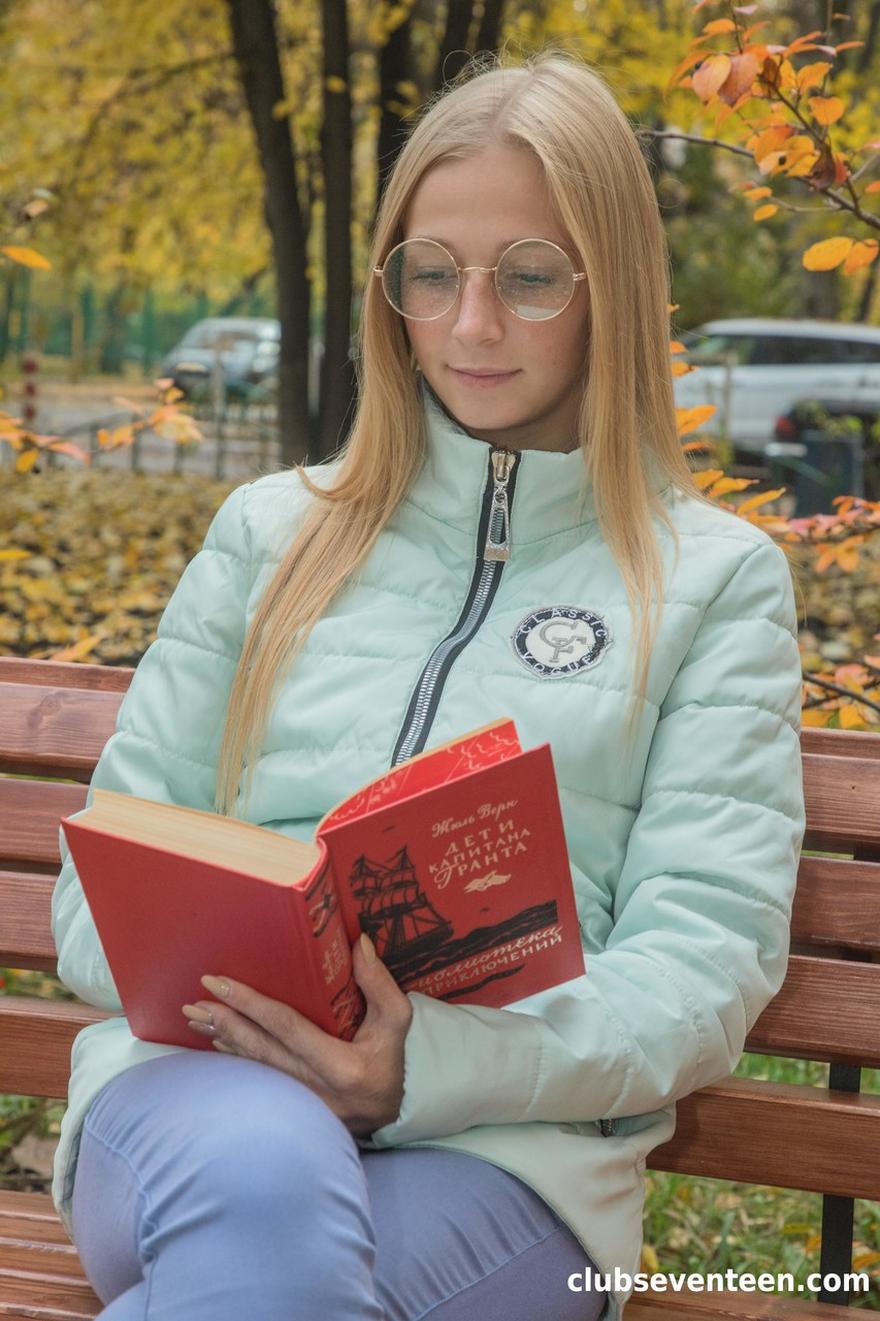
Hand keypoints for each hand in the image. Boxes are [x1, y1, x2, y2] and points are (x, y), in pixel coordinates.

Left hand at [181, 933, 412, 1135]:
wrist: (385, 1114)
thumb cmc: (388, 1062)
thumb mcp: (396, 1022)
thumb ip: (379, 984)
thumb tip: (359, 944)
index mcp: (340, 1066)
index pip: (287, 1028)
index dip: (251, 1004)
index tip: (220, 983)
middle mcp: (313, 1088)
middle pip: (259, 1049)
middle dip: (224, 1021)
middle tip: (195, 999)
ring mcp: (296, 1104)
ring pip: (251, 1066)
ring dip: (221, 1038)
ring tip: (195, 1016)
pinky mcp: (287, 1107)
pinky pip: (254, 1078)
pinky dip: (232, 1058)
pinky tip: (215, 1042)